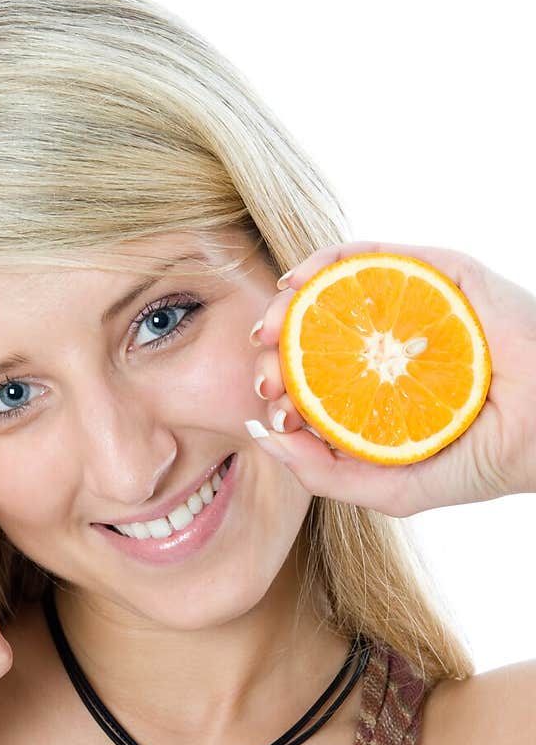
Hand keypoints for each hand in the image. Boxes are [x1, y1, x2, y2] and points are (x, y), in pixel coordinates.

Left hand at [248, 241, 535, 516]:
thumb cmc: (483, 461)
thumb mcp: (393, 487)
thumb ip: (325, 473)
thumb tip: (262, 438)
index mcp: (382, 392)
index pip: (314, 382)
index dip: (281, 389)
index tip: (269, 408)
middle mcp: (392, 346)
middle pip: (314, 335)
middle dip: (275, 349)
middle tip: (261, 370)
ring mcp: (412, 308)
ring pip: (332, 293)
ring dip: (288, 303)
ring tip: (268, 328)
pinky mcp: (434, 274)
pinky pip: (367, 256)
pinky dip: (323, 263)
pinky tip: (296, 283)